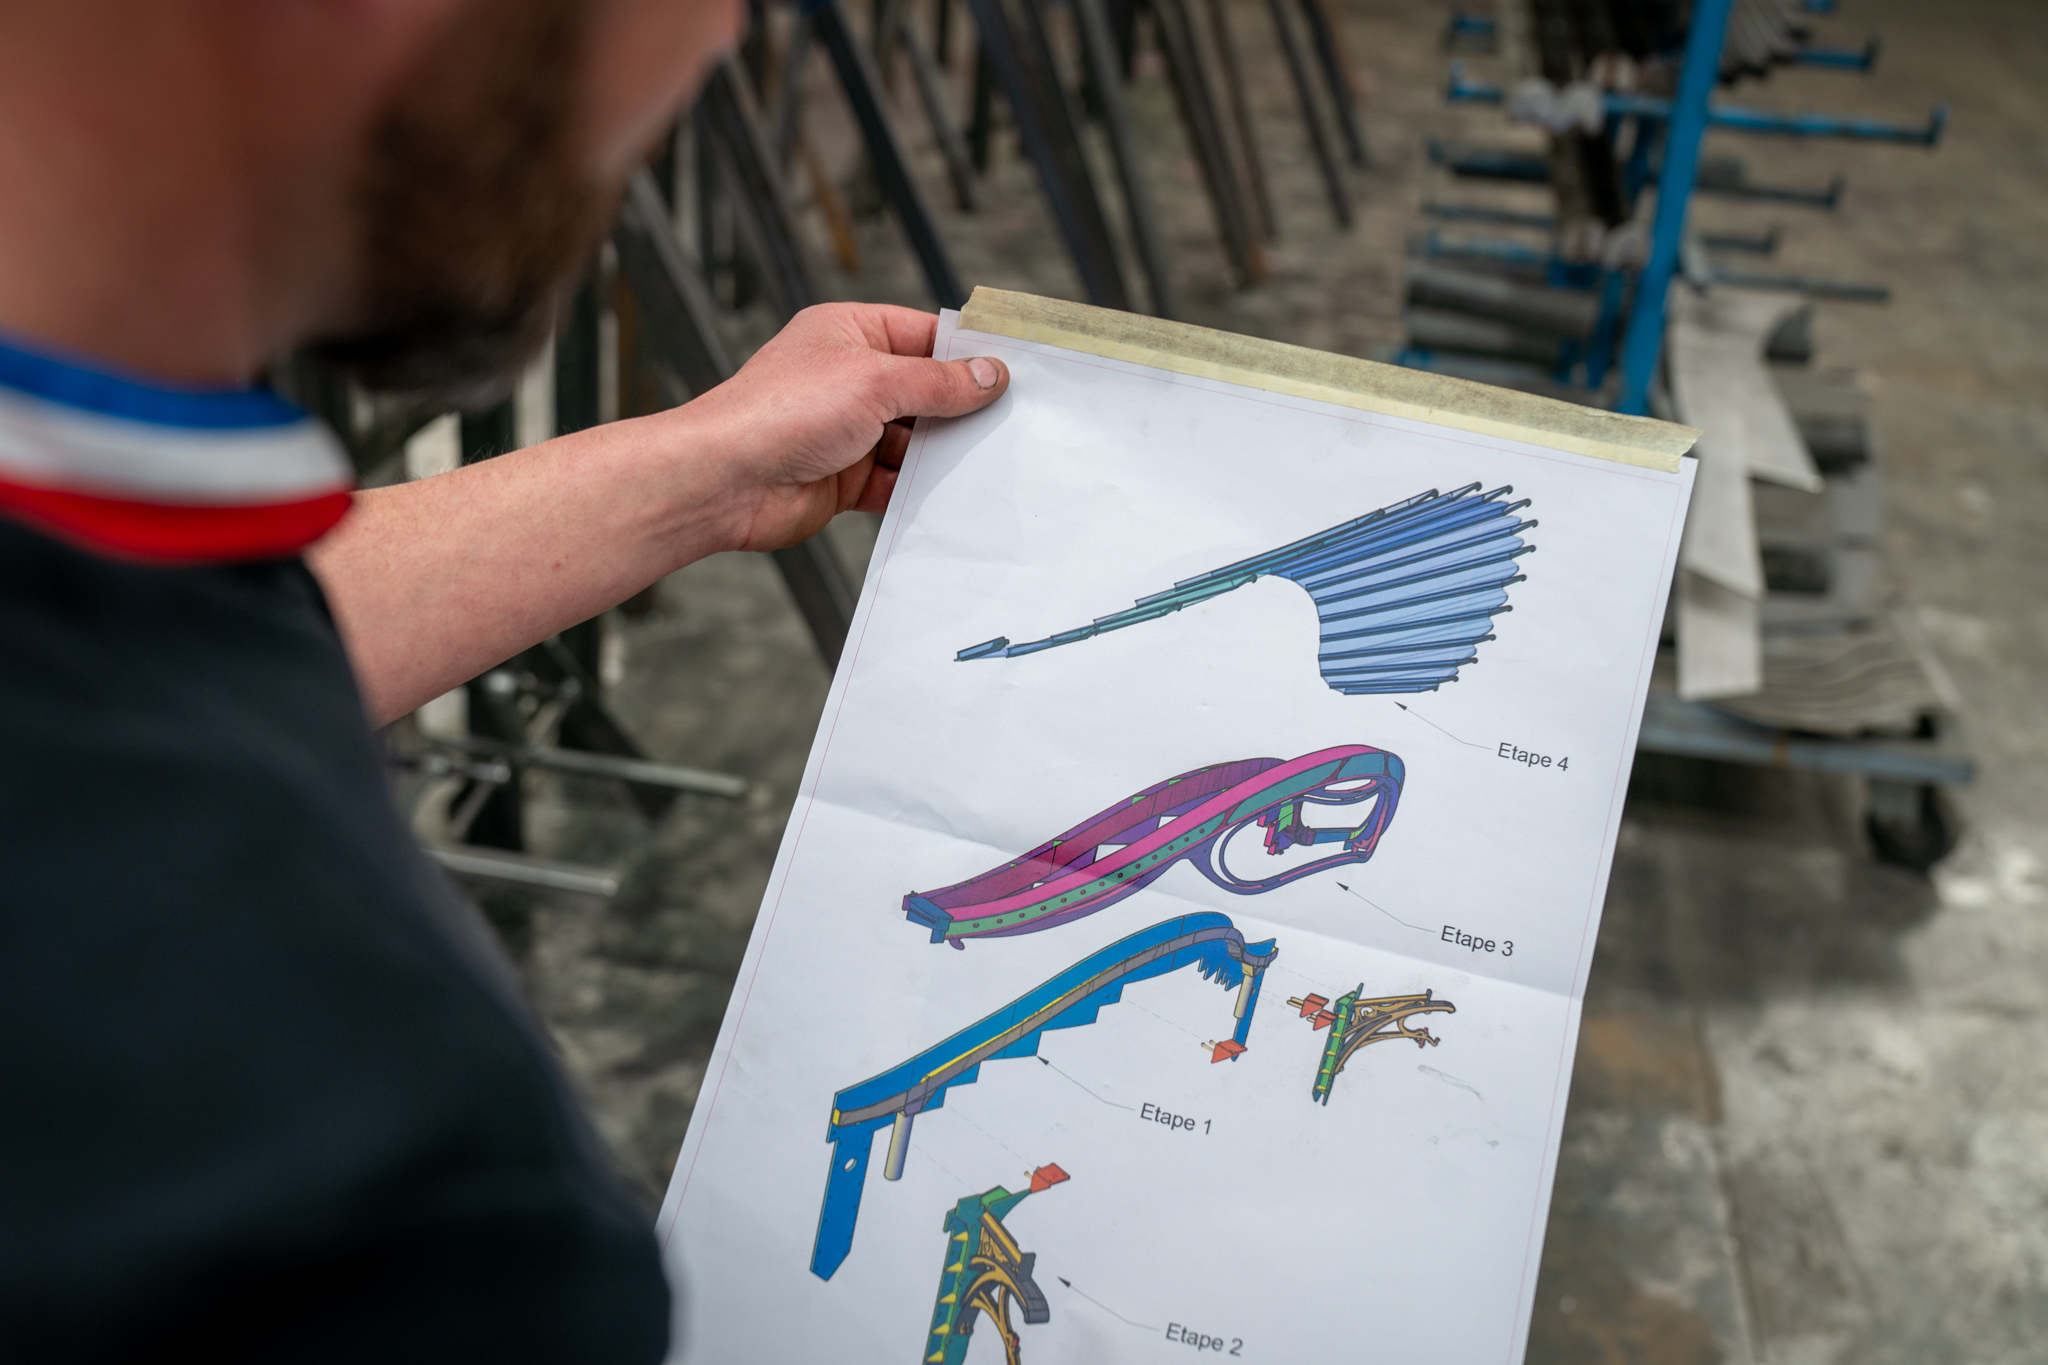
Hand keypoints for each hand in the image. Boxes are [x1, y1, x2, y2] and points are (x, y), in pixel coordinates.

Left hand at [681, 302, 1008, 551]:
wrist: (725, 480)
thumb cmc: (780, 412)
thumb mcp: (874, 381)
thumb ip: (938, 383)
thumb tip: (989, 375)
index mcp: (849, 333)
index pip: (924, 335)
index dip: (966, 353)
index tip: (1013, 371)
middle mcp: (847, 378)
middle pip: (923, 391)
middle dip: (959, 409)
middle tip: (1010, 423)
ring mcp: (845, 430)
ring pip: (912, 441)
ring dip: (940, 454)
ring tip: (982, 463)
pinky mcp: (843, 478)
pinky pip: (894, 481)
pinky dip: (916, 489)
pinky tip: (945, 496)